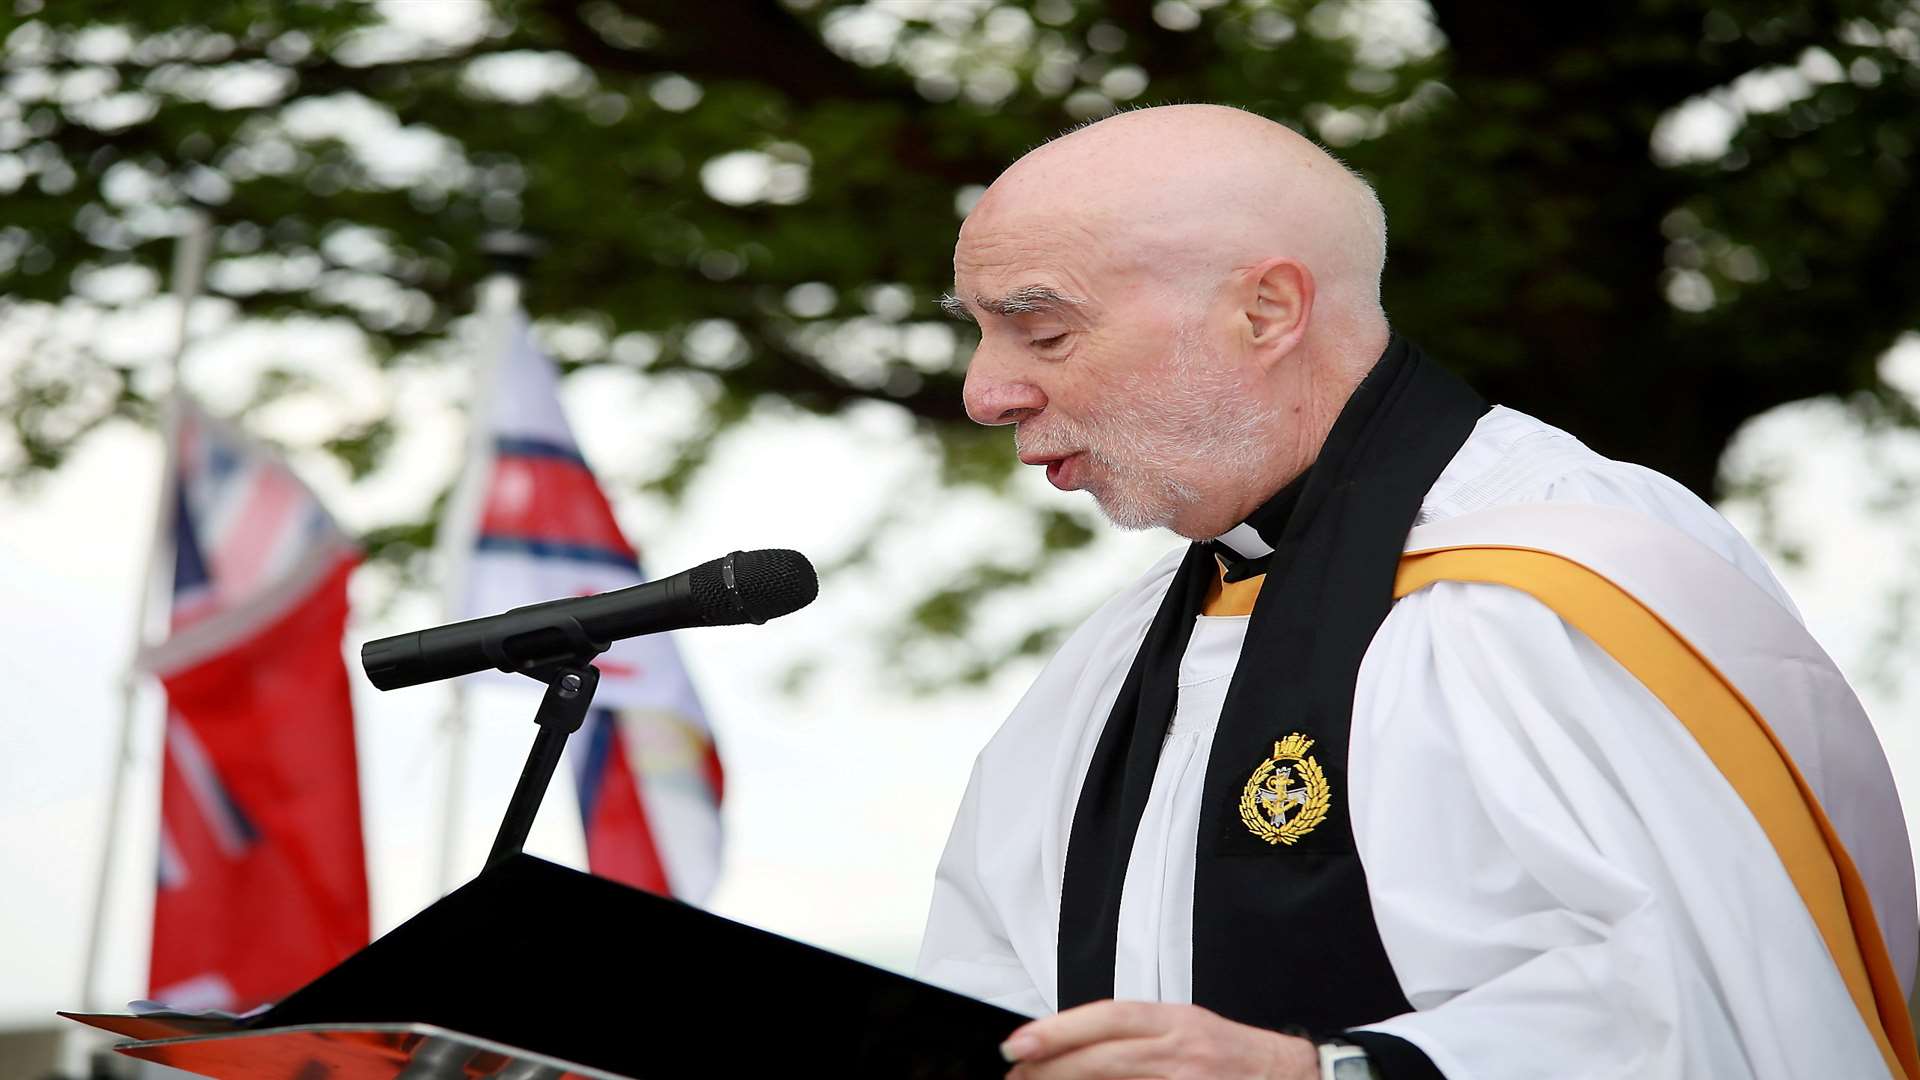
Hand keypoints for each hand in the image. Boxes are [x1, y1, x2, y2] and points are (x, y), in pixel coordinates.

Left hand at [1000, 1000, 1318, 1079]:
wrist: (1294, 1078)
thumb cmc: (1235, 1056)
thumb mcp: (1187, 1030)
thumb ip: (1136, 1037)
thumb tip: (1074, 1047)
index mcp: (1176, 1021)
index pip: (1108, 1016)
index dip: (1061, 1028)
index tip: (1021, 1041)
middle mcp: (1182, 1049)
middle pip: (1106, 1053)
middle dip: (1053, 1063)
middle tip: (1014, 1070)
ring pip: (1119, 1079)